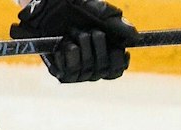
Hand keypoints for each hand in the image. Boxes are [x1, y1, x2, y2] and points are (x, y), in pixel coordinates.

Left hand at [11, 0, 139, 83]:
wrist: (44, 4)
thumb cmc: (72, 6)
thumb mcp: (98, 10)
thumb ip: (117, 23)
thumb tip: (136, 36)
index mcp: (102, 53)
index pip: (116, 71)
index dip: (120, 62)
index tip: (121, 49)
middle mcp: (89, 64)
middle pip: (105, 70)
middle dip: (100, 47)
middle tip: (91, 31)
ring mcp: (74, 68)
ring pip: (89, 71)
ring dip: (83, 47)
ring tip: (73, 33)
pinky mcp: (58, 70)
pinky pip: (71, 71)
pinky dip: (69, 53)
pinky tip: (64, 43)